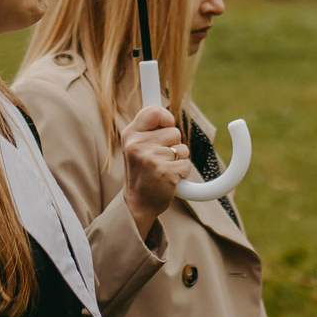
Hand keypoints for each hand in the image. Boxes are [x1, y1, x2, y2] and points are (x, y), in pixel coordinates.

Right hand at [119, 103, 187, 230]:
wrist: (138, 205)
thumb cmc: (143, 174)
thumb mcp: (137, 147)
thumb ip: (149, 130)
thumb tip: (166, 114)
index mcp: (130, 135)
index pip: (153, 111)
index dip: (166, 118)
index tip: (167, 126)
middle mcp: (137, 144)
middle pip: (174, 131)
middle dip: (174, 146)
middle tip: (159, 160)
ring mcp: (150, 158)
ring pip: (183, 149)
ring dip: (178, 161)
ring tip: (163, 170)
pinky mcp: (164, 172)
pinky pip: (186, 164)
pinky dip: (182, 173)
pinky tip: (169, 180)